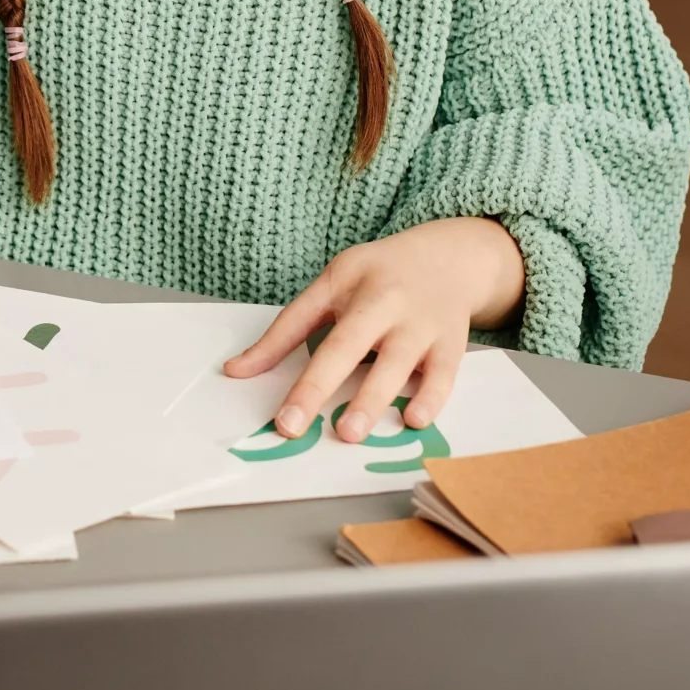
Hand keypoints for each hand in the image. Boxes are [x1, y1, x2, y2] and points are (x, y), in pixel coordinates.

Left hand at [223, 217, 525, 442]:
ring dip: (372, 399)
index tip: (258, 394)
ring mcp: (420, 322)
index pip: (301, 321)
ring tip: (349, 432)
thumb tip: (237, 371)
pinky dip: (431, 397)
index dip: (274, 356)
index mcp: (345, 284)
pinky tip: (414, 420)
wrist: (449, 257)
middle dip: (317, 386)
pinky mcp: (452, 343)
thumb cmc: (379, 277)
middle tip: (293, 426)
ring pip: (395, 363)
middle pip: (346, 344)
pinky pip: (443, 374)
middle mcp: (383, 301)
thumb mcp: (332, 285)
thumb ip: (287, 329)